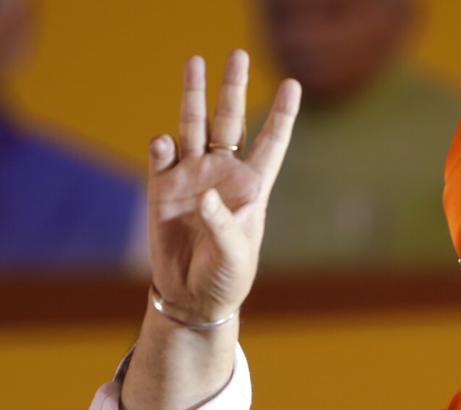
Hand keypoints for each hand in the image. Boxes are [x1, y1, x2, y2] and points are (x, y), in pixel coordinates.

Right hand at [146, 50, 300, 322]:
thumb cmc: (228, 277)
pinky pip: (161, 159)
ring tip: (194, 62)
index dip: (282, 115)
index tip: (293, 85)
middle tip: (235, 55)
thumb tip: (203, 195)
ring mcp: (192, 179)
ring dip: (193, 97)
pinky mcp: (162, 191)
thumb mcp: (235, 255)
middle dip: (232, 89)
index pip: (271, 143)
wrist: (193, 297)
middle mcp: (223, 175)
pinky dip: (161, 147)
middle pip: (229, 122)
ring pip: (193, 127)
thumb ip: (223, 224)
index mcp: (252, 188)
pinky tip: (164, 142)